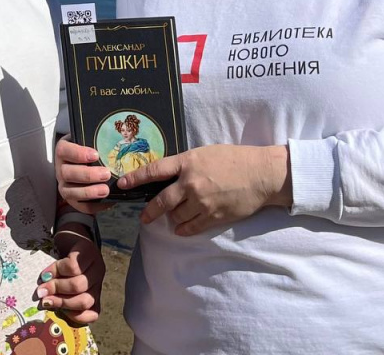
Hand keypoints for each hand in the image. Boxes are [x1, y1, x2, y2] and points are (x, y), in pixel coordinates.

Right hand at [35, 230, 104, 325]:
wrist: (69, 231)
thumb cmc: (64, 259)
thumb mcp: (64, 280)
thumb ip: (60, 293)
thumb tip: (45, 304)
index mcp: (95, 290)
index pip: (93, 312)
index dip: (75, 316)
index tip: (57, 311)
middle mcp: (98, 279)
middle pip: (84, 300)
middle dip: (61, 302)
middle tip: (43, 298)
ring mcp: (96, 264)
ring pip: (78, 285)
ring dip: (57, 287)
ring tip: (42, 285)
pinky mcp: (88, 250)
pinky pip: (72, 267)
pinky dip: (56, 271)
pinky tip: (46, 272)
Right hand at [55, 137, 113, 213]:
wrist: (83, 163)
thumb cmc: (88, 149)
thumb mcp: (88, 140)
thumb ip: (95, 139)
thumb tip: (112, 136)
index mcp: (63, 151)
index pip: (64, 151)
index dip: (78, 154)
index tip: (96, 155)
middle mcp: (61, 169)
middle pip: (68, 173)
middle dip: (88, 175)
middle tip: (106, 174)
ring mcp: (64, 185)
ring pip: (70, 192)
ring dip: (88, 192)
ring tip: (106, 190)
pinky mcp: (71, 199)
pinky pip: (79, 205)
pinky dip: (93, 205)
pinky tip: (108, 202)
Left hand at [118, 144, 292, 235]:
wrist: (260, 174)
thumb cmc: (234, 159)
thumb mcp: (205, 153)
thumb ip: (185, 165)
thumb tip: (166, 177)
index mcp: (187, 162)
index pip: (154, 171)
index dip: (135, 178)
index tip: (122, 184)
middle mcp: (191, 183)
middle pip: (160, 201)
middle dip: (149, 211)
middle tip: (144, 216)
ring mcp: (202, 202)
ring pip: (176, 216)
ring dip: (173, 217)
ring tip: (178, 214)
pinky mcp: (213, 216)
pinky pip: (190, 228)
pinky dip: (184, 229)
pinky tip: (183, 226)